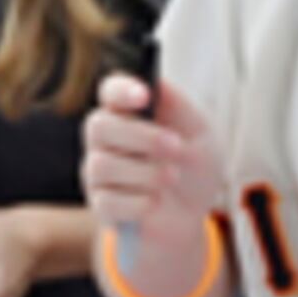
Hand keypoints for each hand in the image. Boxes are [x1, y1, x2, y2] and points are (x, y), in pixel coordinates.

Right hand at [80, 73, 221, 241]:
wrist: (194, 213)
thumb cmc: (194, 167)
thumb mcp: (200, 133)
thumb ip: (177, 107)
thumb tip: (155, 82)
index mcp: (128, 112)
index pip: (110, 91)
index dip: (121, 90)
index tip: (144, 96)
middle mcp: (105, 139)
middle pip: (98, 126)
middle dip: (141, 136)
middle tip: (176, 147)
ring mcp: (98, 172)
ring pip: (102, 165)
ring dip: (145, 172)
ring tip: (172, 177)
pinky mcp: (100, 205)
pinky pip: (107, 202)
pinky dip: (138, 203)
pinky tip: (156, 202)